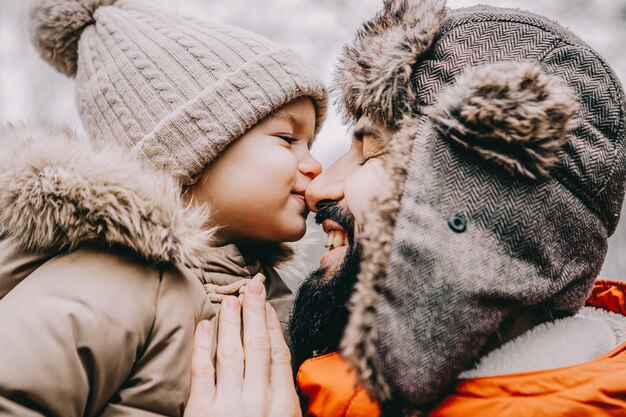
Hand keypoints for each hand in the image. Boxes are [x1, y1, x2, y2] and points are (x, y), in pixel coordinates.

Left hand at [184, 280, 300, 416]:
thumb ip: (284, 401)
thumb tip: (282, 374)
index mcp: (282, 404)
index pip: (278, 355)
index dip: (273, 326)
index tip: (268, 306)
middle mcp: (258, 400)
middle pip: (257, 346)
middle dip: (255, 312)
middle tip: (252, 286)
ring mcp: (229, 405)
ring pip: (231, 352)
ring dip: (230, 321)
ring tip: (229, 299)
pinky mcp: (202, 412)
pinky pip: (202, 371)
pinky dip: (203, 345)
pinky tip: (204, 325)